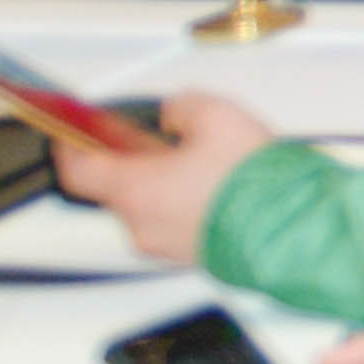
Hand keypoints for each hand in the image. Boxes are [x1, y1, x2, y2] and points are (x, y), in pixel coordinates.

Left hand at [55, 85, 277, 266]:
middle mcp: (140, 224)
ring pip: (150, 205)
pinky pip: (175, 222)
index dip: (70, 145)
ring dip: (166, 182)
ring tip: (209, 162)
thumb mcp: (218, 117)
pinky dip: (187, 203)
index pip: (75, 170)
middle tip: (165, 138)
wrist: (294, 230)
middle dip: (136, 160)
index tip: (72, 131)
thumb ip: (183, 108)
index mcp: (134, 190)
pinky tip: (221, 186)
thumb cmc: (252, 184)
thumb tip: (174, 114)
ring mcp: (165, 245)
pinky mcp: (191, 256)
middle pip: (117, 186)